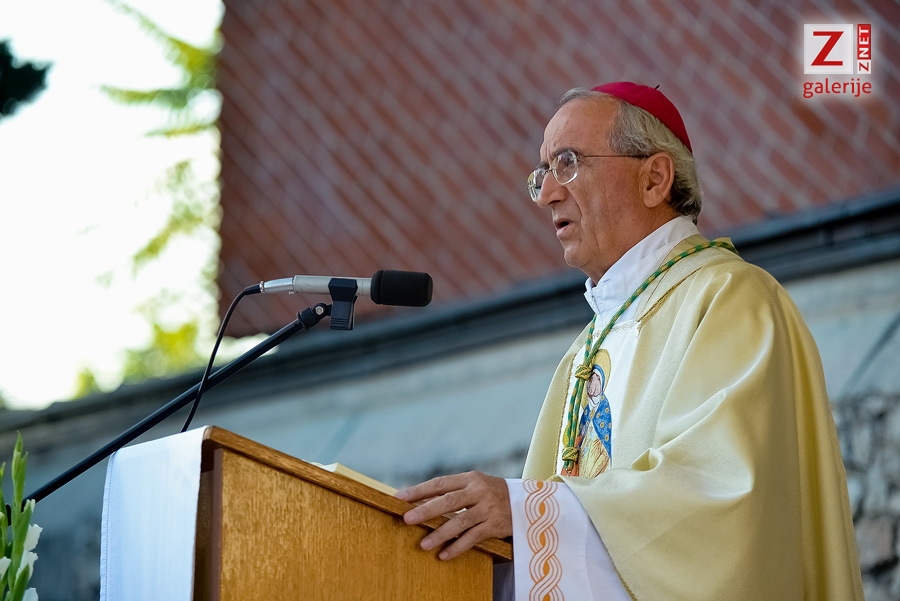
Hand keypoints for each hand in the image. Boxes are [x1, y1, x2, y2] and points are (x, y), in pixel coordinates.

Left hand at [395, 471, 511, 559]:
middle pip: (448, 501)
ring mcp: (488, 509)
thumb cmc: (491, 493)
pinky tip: (444, 554)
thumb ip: (452, 491)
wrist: (526, 502)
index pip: (440, 483)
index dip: (420, 490)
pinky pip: (473, 538)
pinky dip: (457, 547)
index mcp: (470, 479)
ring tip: (423, 544)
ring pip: (460, 522)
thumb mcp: (474, 486)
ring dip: (440, 534)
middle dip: (426, 510)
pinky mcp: (495, 526)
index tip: (400, 497)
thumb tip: (419, 500)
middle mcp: (479, 491)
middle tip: (407, 519)